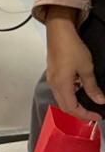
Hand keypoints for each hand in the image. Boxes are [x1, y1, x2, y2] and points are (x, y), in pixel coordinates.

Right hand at [46, 7, 104, 121]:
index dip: (85, 115)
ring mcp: (51, 80)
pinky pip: (60, 91)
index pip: (72, 108)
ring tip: (88, 103)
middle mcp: (54, 85)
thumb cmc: (71, 49)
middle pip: (64, 107)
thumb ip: (92, 86)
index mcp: (62, 85)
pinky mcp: (52, 75)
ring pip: (61, 100)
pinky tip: (79, 89)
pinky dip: (70, 96)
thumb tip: (100, 100)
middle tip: (93, 113)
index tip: (97, 117)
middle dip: (79, 113)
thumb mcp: (86, 68)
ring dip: (74, 104)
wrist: (59, 34)